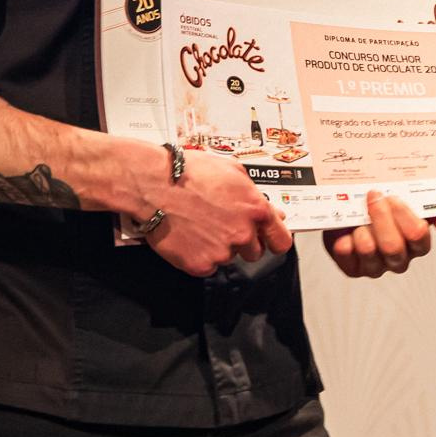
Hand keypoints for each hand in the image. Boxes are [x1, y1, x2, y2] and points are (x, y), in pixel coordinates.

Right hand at [137, 150, 291, 277]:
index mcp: (255, 209)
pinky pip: (207, 266)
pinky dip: (200, 255)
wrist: (154, 185)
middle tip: (222, 225)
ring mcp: (222, 251)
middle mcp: (242, 233)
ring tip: (200, 224)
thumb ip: (254, 193)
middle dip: (242, 241)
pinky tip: (189, 236)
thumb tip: (269, 210)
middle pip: (254, 252)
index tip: (270, 239)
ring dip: (218, 246)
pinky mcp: (201, 264)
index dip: (274, 240)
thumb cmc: (189, 173)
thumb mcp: (232, 170)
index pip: (281, 240)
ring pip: (228, 257)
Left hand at [322, 190, 435, 278]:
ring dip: (362, 230)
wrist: (350, 201)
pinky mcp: (353, 268)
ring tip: (357, 217)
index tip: (394, 198)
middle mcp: (398, 257)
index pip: (419, 238)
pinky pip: (349, 262)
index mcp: (417, 243)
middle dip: (381, 220)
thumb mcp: (414, 199)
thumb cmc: (385, 201)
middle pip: (394, 247)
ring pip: (371, 253)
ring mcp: (375, 265)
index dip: (405, 219)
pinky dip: (345, 247)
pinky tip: (344, 236)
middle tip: (373, 197)